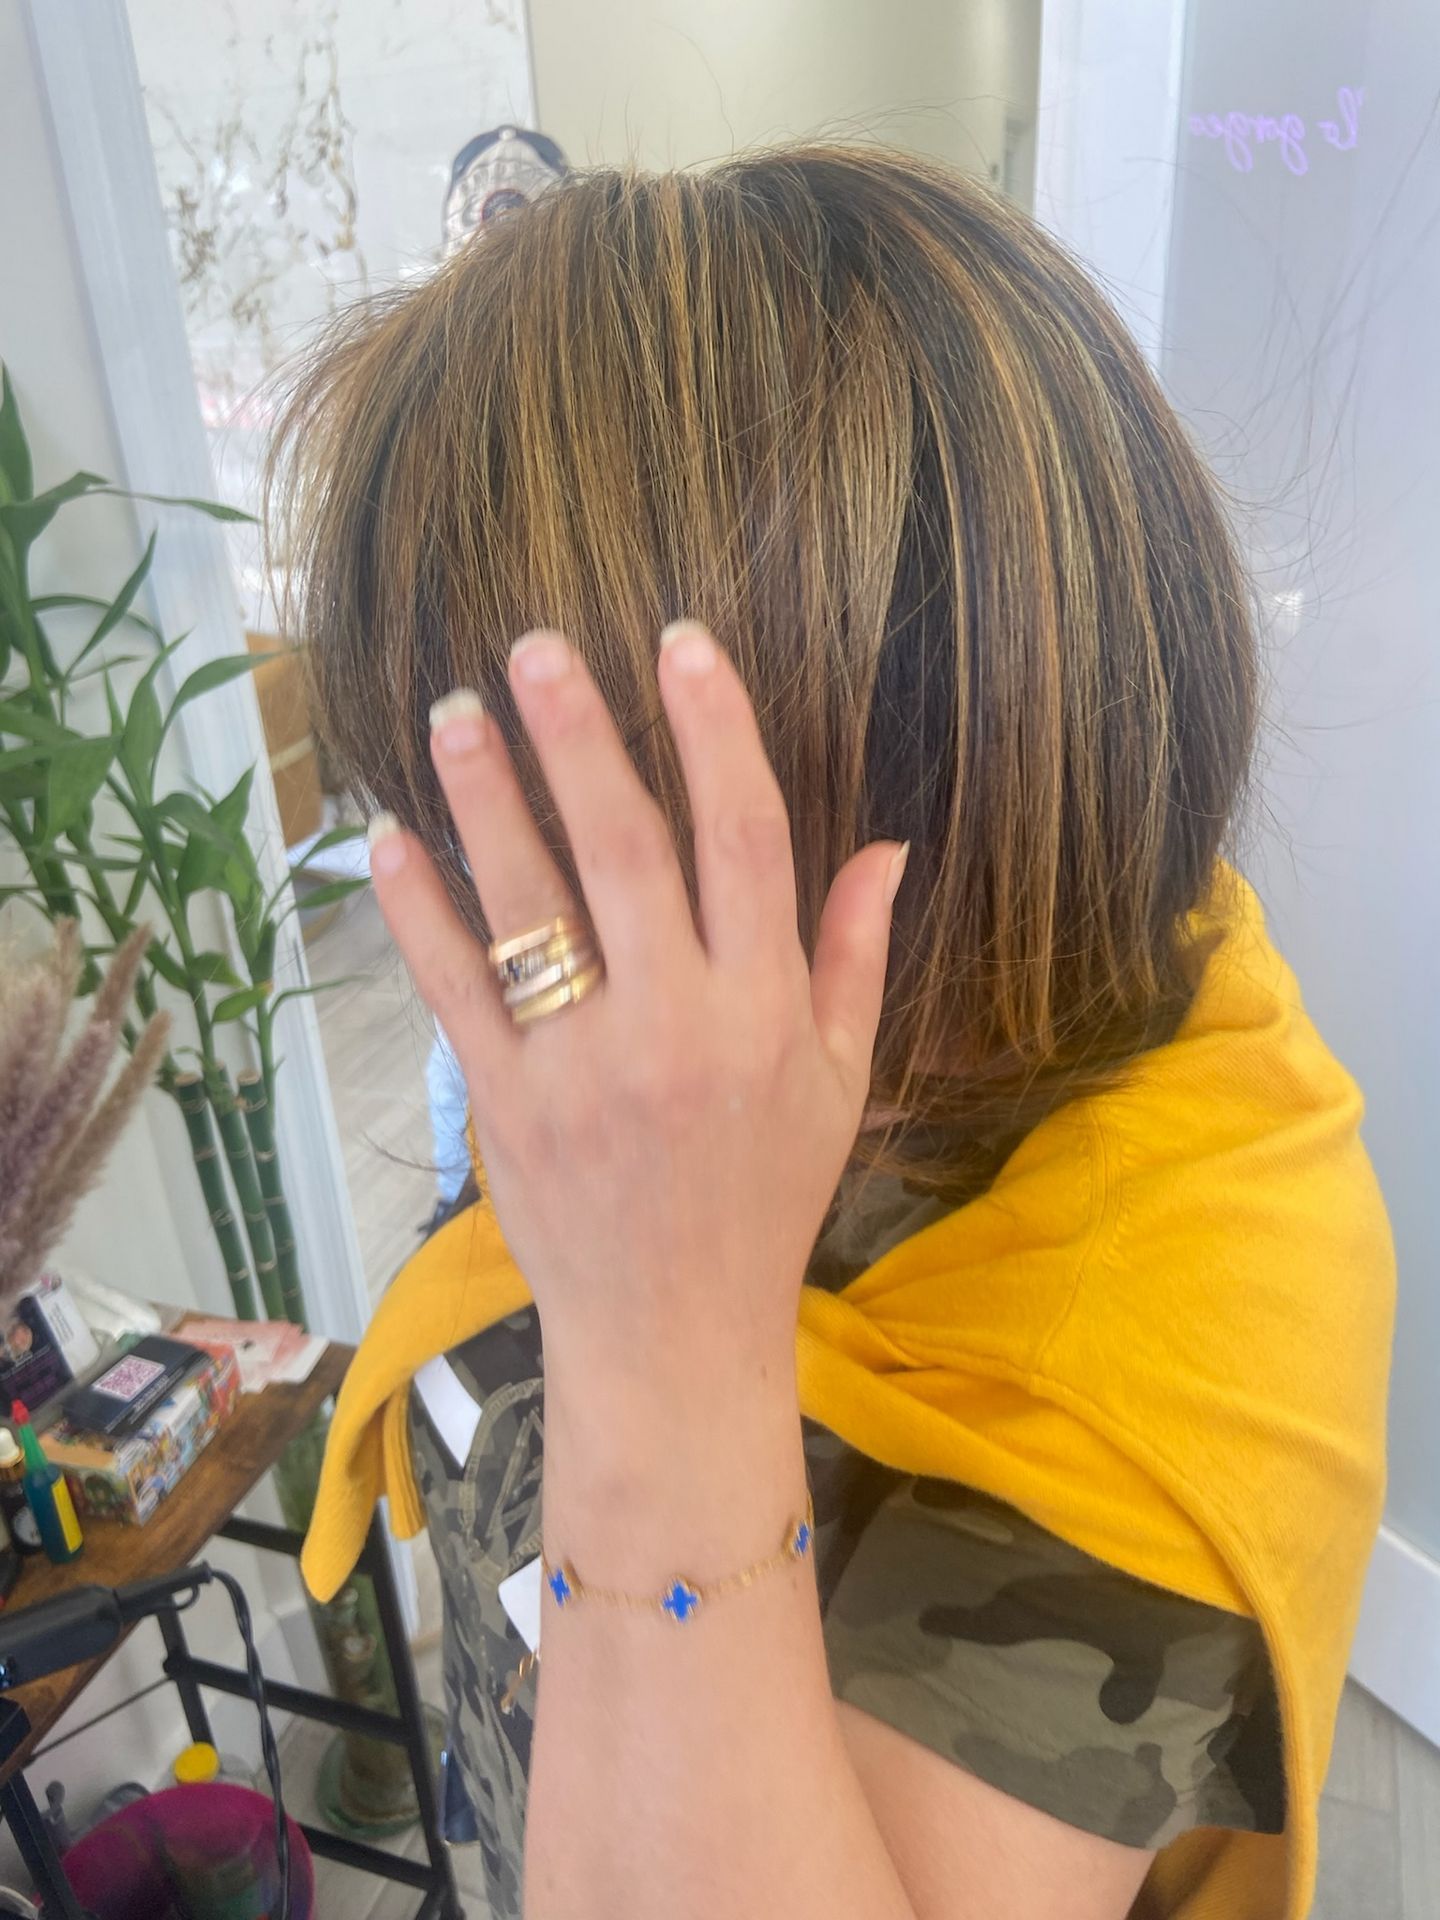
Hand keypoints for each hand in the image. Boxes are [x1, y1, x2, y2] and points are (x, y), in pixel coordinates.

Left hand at [366, 624, 906, 1389]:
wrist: (675, 1332)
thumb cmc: (766, 1197)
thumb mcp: (841, 1082)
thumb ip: (857, 956)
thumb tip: (889, 843)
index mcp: (765, 1011)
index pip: (746, 840)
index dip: (716, 733)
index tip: (681, 646)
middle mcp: (675, 1025)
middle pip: (623, 850)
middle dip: (580, 737)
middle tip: (536, 646)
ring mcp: (579, 1065)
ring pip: (525, 906)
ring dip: (485, 800)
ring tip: (453, 711)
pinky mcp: (504, 1103)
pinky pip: (452, 990)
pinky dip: (416, 912)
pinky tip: (385, 838)